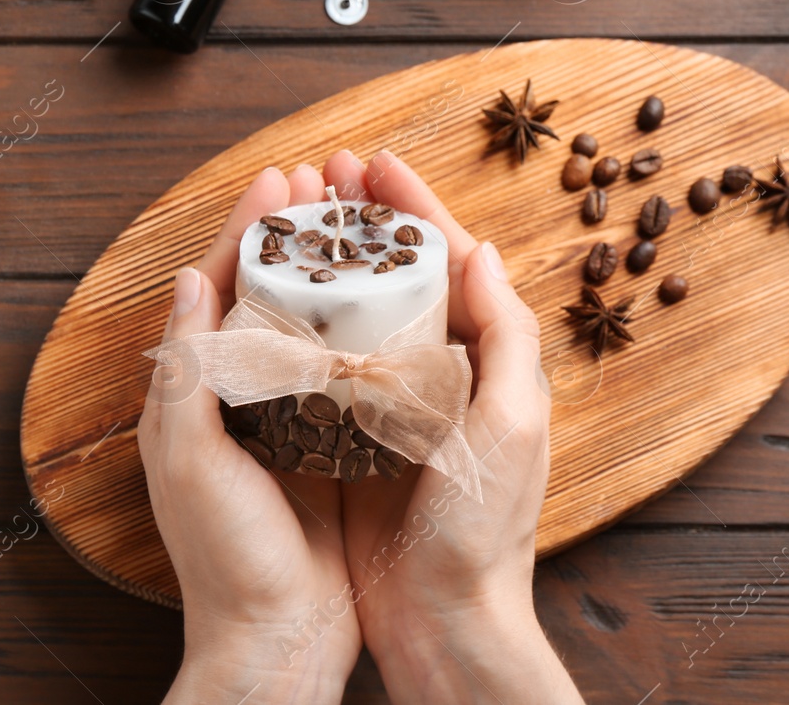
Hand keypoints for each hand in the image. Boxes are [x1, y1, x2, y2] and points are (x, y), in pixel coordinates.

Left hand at [139, 164, 359, 703]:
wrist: (280, 641)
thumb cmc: (227, 559)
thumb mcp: (186, 461)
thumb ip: (185, 373)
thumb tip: (188, 281)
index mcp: (194, 397)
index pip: (217, 288)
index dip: (246, 230)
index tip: (279, 181)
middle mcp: (239, 401)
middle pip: (263, 294)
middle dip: (290, 235)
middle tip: (323, 182)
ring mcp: (287, 422)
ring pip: (305, 323)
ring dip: (326, 270)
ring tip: (355, 223)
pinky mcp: (330, 449)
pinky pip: (342, 370)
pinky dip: (359, 327)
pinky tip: (388, 302)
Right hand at [322, 149, 583, 704]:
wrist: (445, 624)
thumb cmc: (485, 531)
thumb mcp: (513, 424)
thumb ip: (506, 337)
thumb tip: (482, 251)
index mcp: (487, 361)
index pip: (451, 260)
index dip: (414, 207)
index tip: (376, 163)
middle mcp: (442, 374)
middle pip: (402, 274)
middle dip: (367, 219)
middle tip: (326, 174)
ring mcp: (395, 404)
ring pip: (361, 310)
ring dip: (333, 259)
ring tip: (297, 217)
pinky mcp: (354, 439)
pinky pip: (327, 363)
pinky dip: (306, 323)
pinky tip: (275, 299)